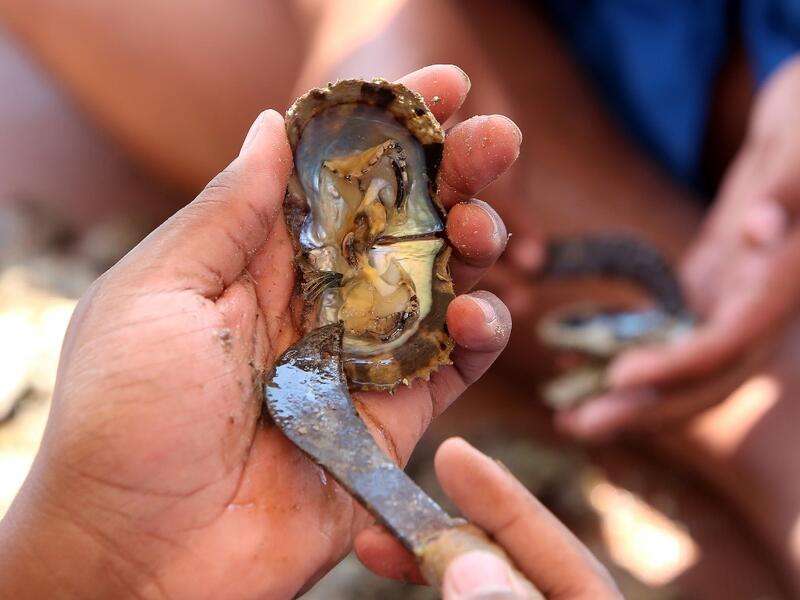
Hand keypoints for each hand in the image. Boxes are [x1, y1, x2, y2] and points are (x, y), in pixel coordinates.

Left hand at [0, 65, 521, 599]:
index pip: (335, 178)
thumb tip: (269, 127)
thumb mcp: (157, 295)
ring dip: (475, 248)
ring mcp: (357, 361)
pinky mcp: (389, 422)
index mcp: (255, 262)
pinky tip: (483, 315)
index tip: (439, 86)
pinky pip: (451, 368)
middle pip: (400, 225)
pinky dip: (480, 336)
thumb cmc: (126, 418)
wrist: (141, 555)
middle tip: (497, 139)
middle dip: (453, 174)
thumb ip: (226, 214)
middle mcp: (314, 303)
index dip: (387, 130)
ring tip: (488, 228)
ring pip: (438, 288)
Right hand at [355, 438, 620, 598]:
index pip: (557, 548)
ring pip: (478, 586)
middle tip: (394, 504)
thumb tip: (474, 565)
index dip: (502, 498)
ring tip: (375, 545)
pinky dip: (432, 586)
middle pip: (511, 560)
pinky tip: (397, 569)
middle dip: (450, 531)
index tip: (452, 454)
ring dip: (427, 562)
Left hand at [558, 56, 799, 438]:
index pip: (731, 340)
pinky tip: (582, 353)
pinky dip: (630, 345)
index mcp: (783, 278)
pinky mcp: (716, 277)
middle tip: (574, 424)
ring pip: (684, 359)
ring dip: (631, 390)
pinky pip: (672, 326)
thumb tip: (758, 234)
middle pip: (704, 373)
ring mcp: (738, 292)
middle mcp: (761, 298)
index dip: (678, 366)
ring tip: (570, 410)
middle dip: (644, 404)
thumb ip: (790, 190)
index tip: (619, 378)